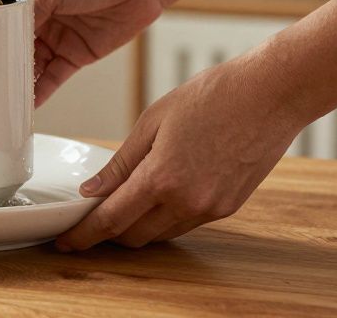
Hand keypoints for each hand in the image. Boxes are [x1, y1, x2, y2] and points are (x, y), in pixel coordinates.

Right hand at [2, 0, 167, 105]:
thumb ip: (24, 15)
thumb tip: (1, 42)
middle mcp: (34, 14)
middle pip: (9, 44)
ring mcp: (54, 35)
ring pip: (29, 64)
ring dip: (17, 80)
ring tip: (0, 98)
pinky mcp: (74, 54)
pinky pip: (52, 77)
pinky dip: (41, 92)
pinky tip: (28, 104)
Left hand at [56, 58, 301, 249]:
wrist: (271, 96)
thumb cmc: (211, 97)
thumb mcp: (152, 121)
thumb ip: (120, 163)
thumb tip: (92, 190)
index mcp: (162, 178)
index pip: (111, 221)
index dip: (83, 235)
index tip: (65, 241)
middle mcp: (187, 202)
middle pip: (133, 235)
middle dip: (107, 232)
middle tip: (88, 219)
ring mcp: (211, 208)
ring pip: (160, 234)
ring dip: (137, 226)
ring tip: (121, 204)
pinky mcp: (228, 208)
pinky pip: (185, 224)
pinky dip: (164, 217)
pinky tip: (157, 197)